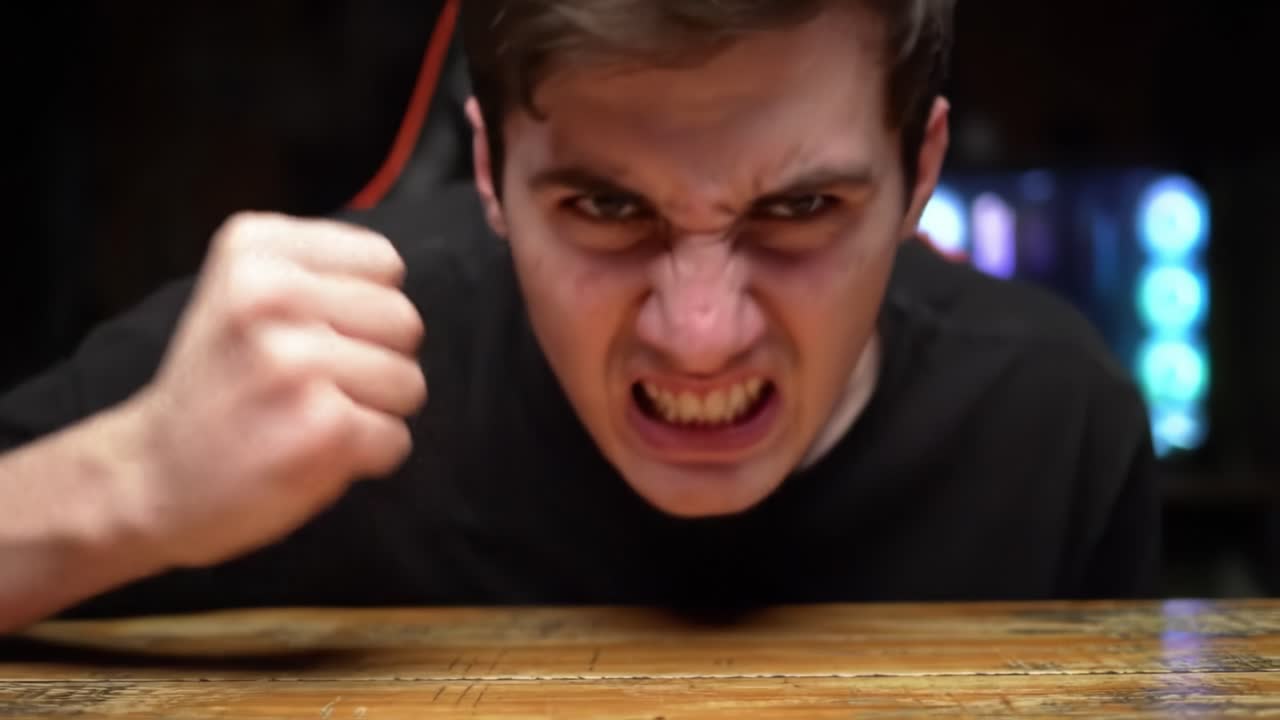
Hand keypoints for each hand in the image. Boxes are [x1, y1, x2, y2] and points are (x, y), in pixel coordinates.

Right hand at [125, 212, 425, 568]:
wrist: (151, 477)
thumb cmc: (222, 383)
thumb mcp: (246, 291)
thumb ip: (322, 271)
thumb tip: (402, 287)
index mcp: (255, 247)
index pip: (385, 264)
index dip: (364, 308)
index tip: (312, 334)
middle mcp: (270, 295)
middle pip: (404, 321)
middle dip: (377, 360)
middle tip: (313, 385)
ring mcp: (295, 362)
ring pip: (409, 381)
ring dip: (373, 411)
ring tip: (310, 417)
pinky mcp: (323, 428)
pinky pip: (397, 437)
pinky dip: (367, 457)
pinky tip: (309, 452)